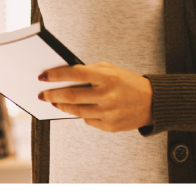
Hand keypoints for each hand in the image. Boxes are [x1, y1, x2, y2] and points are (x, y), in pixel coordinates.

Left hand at [37, 61, 153, 131]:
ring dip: (61, 106)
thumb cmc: (128, 82)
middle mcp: (106, 95)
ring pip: (76, 111)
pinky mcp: (110, 126)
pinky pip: (88, 120)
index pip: (75, 73)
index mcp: (106, 77)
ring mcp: (108, 113)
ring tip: (54, 102)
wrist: (152, 102)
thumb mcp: (111, 69)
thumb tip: (66, 75)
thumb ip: (90, 70)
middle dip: (53, 94)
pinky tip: (76, 109)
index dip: (56, 75)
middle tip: (43, 94)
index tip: (43, 76)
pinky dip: (80, 114)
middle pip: (71, 95)